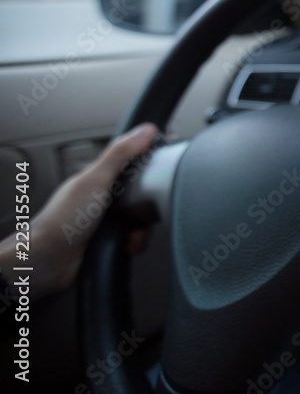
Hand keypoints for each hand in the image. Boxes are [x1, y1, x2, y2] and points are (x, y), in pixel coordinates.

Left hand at [0, 123, 157, 298]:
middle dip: (146, 210)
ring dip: (140, 232)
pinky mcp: (111, 242)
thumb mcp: (95, 181)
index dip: (150, 174)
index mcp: (99, 179)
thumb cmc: (61, 221)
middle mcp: (104, 200)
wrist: (47, 262)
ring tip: (128, 236)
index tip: (157, 181)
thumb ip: (120, 155)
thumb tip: (144, 131)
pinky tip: (123, 246)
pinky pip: (135, 241)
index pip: (136, 169)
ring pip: (141, 221)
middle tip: (139, 214)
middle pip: (143, 198)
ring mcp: (107, 222)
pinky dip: (134, 245)